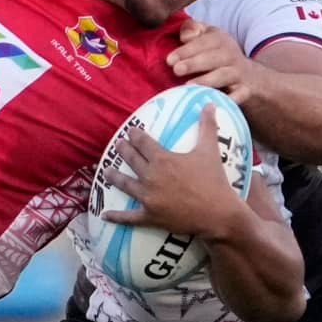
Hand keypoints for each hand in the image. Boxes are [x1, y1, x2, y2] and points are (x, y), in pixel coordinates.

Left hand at [100, 109, 248, 241]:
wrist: (217, 213)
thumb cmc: (214, 181)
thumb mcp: (210, 150)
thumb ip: (207, 126)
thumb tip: (210, 104)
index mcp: (162, 160)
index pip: (143, 143)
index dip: (135, 136)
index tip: (130, 131)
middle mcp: (150, 177)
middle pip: (132, 160)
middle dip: (123, 150)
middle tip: (117, 144)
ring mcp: (148, 198)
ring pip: (125, 185)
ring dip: (113, 177)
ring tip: (106, 172)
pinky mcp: (150, 216)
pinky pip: (128, 217)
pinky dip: (116, 217)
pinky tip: (104, 215)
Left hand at [167, 18, 257, 104]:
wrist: (251, 75)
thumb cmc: (218, 55)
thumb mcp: (208, 36)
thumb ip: (193, 29)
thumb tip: (184, 35)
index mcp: (220, 40)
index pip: (203, 43)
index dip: (186, 50)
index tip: (170, 60)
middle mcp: (230, 55)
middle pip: (212, 58)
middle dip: (194, 63)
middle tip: (176, 70)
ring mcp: (238, 73)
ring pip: (223, 76)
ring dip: (207, 81)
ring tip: (189, 86)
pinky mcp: (245, 90)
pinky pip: (238, 95)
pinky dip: (230, 99)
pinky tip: (214, 103)